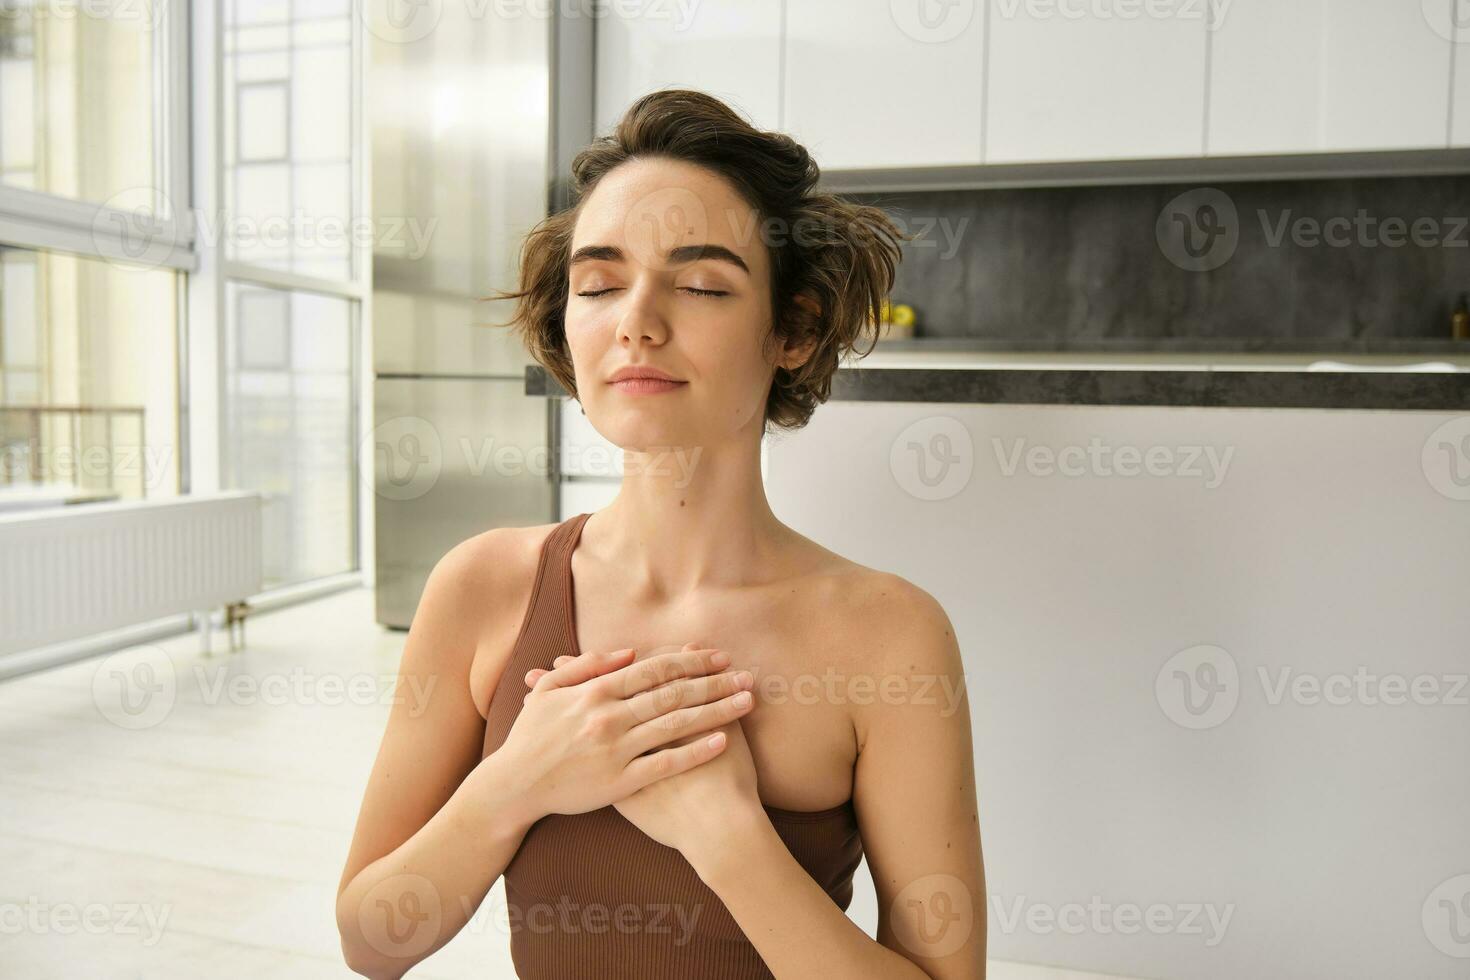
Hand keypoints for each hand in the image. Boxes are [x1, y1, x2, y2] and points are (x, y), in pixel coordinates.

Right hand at [496, 644, 754, 821]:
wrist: (513, 786)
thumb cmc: (530, 737)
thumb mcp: (551, 692)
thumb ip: (587, 667)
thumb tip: (627, 652)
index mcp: (595, 692)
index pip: (653, 669)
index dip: (690, 660)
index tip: (718, 655)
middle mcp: (609, 717)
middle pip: (673, 693)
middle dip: (714, 681)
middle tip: (745, 674)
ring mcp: (615, 750)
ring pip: (676, 725)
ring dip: (716, 710)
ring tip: (746, 701)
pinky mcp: (620, 783)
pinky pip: (666, 764)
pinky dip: (696, 751)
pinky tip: (724, 740)